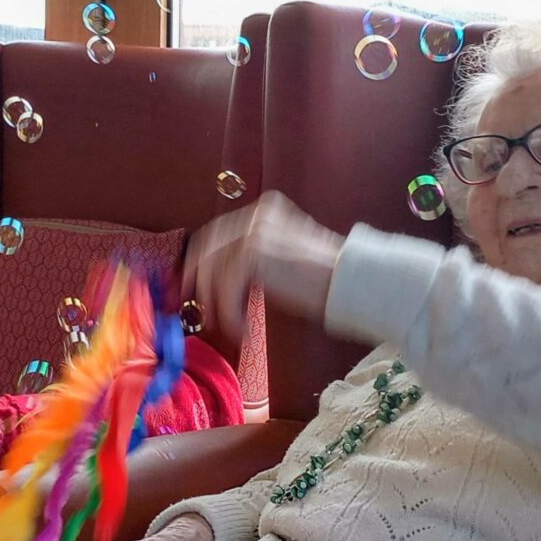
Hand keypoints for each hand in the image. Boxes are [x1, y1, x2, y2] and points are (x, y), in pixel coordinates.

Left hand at [183, 190, 345, 340]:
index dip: (202, 261)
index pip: (219, 233)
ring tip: (228, 326)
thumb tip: (224, 277)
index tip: (192, 285)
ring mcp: (252, 230)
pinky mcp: (252, 253)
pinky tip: (242, 329)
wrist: (348, 280)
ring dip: (216, 303)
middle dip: (195, 278)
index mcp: (264, 211)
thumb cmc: (326, 279)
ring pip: (213, 270)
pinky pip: (225, 288)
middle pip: (207, 245)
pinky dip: (229, 313)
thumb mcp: (284, 258)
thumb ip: (257, 258)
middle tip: (191, 305)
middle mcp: (255, 214)